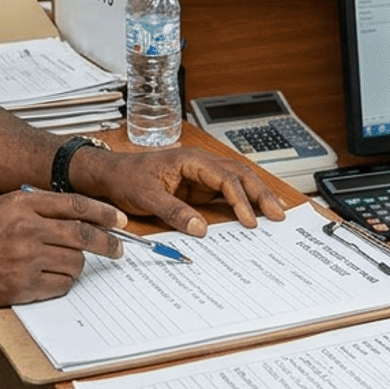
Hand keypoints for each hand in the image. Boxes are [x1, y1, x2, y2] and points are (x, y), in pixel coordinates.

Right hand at [0, 188, 125, 308]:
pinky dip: (61, 283)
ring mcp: (25, 259)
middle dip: (107, 244)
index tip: (119, 221)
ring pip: (75, 263)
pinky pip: (61, 285)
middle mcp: (26, 228)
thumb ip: (36, 207)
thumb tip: (77, 215)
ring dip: (76, 266)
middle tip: (117, 249)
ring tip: (60, 265)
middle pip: (83, 235)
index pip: (75, 205)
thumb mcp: (0, 208)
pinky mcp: (22, 286)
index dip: (103, 213)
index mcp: (21, 204)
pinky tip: (49, 279)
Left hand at [73, 145, 286, 235]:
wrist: (111, 174)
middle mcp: (200, 164)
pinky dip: (243, 201)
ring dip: (257, 195)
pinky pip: (226, 192)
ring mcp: (201, 175)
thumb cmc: (126, 177)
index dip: (240, 198)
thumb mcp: (146, 196)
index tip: (250, 219)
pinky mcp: (198, 187)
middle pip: (240, 175)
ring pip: (237, 181)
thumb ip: (173, 211)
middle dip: (261, 194)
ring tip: (275, 212)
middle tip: (278, 214)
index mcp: (191, 160)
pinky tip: (254, 213)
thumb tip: (199, 228)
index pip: (224, 177)